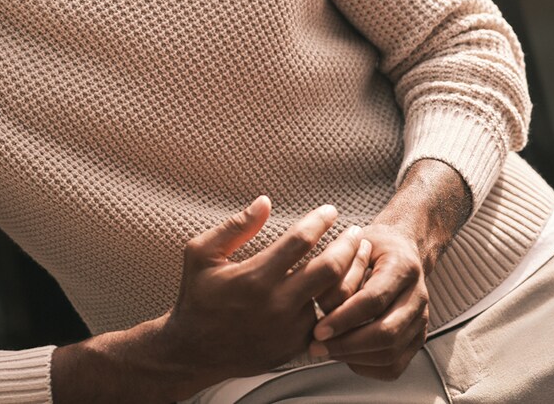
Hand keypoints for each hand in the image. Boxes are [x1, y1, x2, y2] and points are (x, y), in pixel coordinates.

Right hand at [158, 196, 363, 389]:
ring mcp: (289, 329)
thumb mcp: (201, 254)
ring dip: (351, 273)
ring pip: (335, 297)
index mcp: (254, 277)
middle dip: (347, 245)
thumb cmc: (197, 296)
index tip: (331, 210)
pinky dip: (341, 301)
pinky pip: (329, 320)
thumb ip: (235, 227)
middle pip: (329, 268)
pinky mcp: (295, 346)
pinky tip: (348, 285)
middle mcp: (276, 304)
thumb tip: (265, 202)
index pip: (300, 241)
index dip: (320, 221)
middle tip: (356, 231)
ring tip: (359, 254)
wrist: (194, 351)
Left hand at [308, 224, 428, 379]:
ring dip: (353, 357)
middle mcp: (418, 296)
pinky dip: (367, 367)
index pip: (373, 300)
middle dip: (347, 345)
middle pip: (386, 333)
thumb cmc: (370, 247)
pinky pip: (394, 366)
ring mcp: (421, 320)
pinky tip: (346, 356)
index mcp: (403, 267)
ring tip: (326, 350)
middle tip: (316, 346)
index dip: (343, 318)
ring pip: (391, 353)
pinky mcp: (418, 338)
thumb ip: (338, 272)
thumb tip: (320, 307)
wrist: (401, 250)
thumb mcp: (351, 245)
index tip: (317, 330)